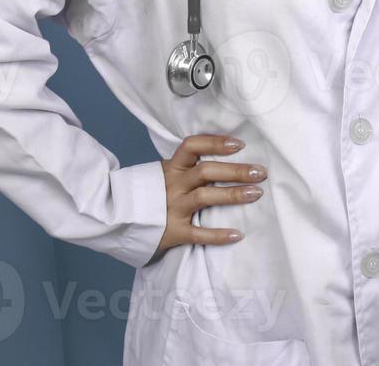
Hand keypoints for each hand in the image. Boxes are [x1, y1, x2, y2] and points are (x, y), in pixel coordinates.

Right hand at [147, 133, 265, 263]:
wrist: (117, 221)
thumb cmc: (150, 195)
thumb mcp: (163, 174)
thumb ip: (185, 167)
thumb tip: (220, 155)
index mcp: (171, 168)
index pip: (192, 146)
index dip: (216, 143)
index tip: (239, 145)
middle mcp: (173, 185)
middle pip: (207, 172)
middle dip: (236, 171)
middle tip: (260, 172)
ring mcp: (173, 208)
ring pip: (205, 197)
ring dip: (233, 194)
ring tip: (256, 193)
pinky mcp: (173, 231)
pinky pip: (198, 234)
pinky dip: (218, 235)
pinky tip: (237, 235)